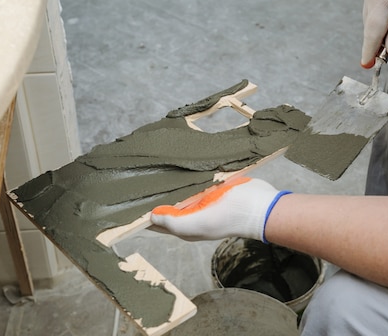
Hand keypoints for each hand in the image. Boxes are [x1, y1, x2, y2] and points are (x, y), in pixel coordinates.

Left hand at [150, 177, 290, 241]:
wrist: (257, 206)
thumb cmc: (227, 219)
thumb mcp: (196, 225)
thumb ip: (173, 222)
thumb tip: (151, 217)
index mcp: (186, 226)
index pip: (159, 221)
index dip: (145, 213)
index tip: (130, 202)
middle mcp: (192, 212)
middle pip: (168, 203)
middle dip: (154, 194)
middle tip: (136, 178)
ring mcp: (202, 198)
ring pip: (179, 189)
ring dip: (169, 180)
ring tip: (150, 167)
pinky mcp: (212, 185)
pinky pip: (194, 178)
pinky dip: (185, 173)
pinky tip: (174, 163)